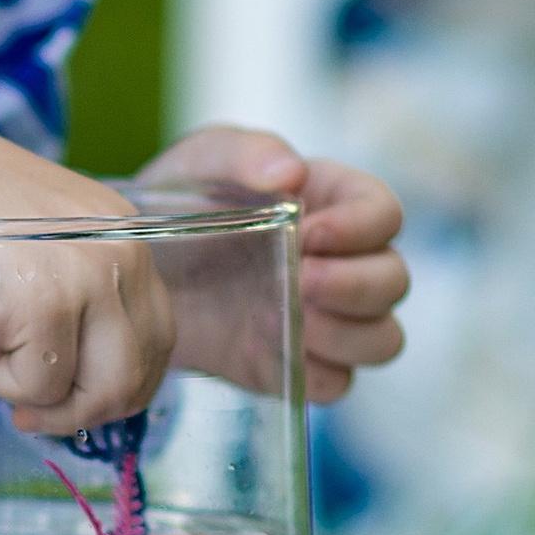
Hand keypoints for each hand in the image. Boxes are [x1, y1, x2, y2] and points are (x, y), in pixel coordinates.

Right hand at [0, 46, 174, 435]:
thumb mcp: (39, 240)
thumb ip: (72, 292)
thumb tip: (74, 380)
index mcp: (124, 237)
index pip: (157, 339)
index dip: (115, 385)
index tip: (68, 396)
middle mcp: (122, 255)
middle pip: (136, 375)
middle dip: (81, 410)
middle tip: (31, 409)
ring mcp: (89, 278)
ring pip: (96, 392)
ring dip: (39, 396)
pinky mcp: (46, 304)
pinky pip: (37, 386)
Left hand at [136, 126, 407, 405]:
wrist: (141, 269)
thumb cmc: (184, 202)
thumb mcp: (205, 159)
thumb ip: (248, 151)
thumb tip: (292, 171)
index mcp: (336, 204)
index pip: (386, 214)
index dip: (361, 228)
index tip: (309, 233)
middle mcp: (346, 262)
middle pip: (394, 282)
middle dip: (354, 285)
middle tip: (299, 280)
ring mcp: (329, 318)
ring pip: (383, 339)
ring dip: (342, 333)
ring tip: (279, 317)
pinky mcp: (302, 363)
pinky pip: (339, 382)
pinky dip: (313, 371)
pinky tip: (269, 346)